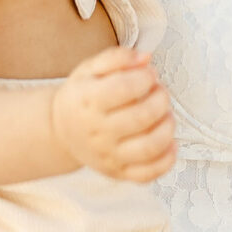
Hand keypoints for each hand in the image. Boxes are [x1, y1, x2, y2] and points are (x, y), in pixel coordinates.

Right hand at [53, 48, 176, 181]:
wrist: (62, 131)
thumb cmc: (83, 95)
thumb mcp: (90, 68)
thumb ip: (118, 58)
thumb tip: (145, 59)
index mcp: (88, 101)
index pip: (124, 88)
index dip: (145, 77)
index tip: (149, 74)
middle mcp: (97, 132)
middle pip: (142, 117)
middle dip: (161, 98)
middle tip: (159, 91)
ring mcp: (108, 156)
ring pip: (149, 147)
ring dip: (168, 127)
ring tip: (165, 115)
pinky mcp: (118, 173)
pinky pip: (148, 174)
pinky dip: (167, 159)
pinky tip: (169, 143)